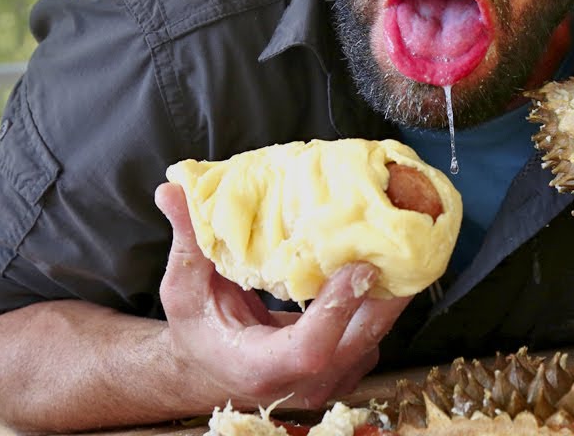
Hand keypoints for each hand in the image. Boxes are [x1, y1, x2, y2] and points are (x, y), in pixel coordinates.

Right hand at [154, 183, 410, 409]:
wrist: (211, 368)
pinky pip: (374, 336)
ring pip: (374, 336)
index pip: (309, 349)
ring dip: (389, 292)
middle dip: (384, 290)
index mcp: (258, 366)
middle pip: (360, 340)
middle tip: (400, 238)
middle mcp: (301, 384)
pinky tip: (383, 265)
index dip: (337, 308)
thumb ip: (189, 239)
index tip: (359, 265)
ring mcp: (329, 383)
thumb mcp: (185, 286)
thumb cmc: (198, 328)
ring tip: (399, 243)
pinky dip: (380, 301)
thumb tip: (173, 189)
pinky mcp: (346, 372)